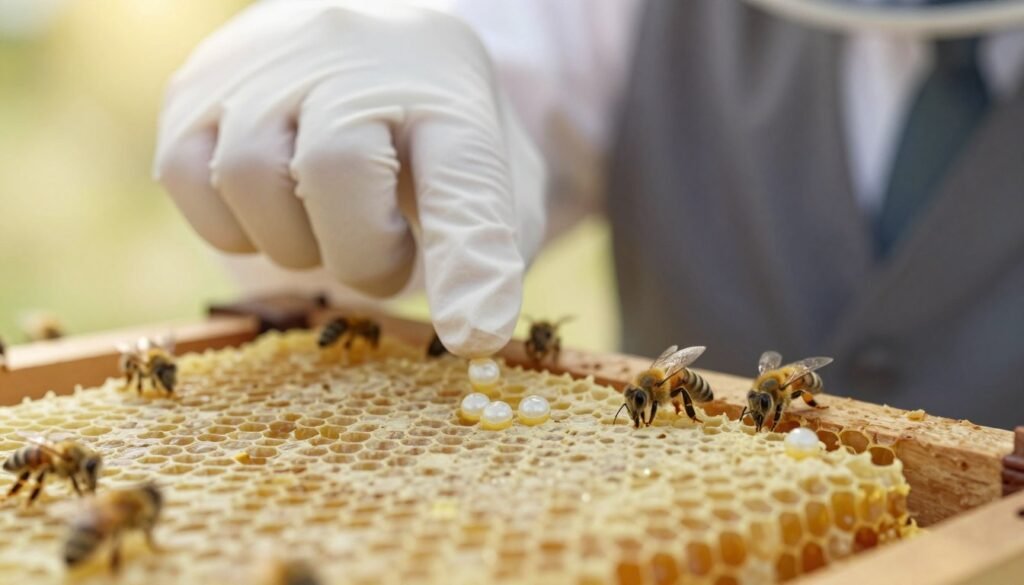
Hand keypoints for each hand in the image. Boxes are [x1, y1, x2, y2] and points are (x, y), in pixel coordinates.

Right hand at [154, 1, 544, 356]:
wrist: (365, 61)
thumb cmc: (431, 146)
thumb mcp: (486, 182)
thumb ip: (485, 246)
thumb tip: (472, 332)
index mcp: (448, 90)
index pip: (463, 174)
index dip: (467, 259)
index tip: (473, 332)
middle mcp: (354, 54)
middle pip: (336, 168)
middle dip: (361, 254)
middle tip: (386, 259)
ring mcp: (266, 62)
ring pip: (249, 174)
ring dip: (292, 241)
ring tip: (327, 227)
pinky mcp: (197, 86)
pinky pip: (188, 176)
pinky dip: (229, 224)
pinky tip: (272, 212)